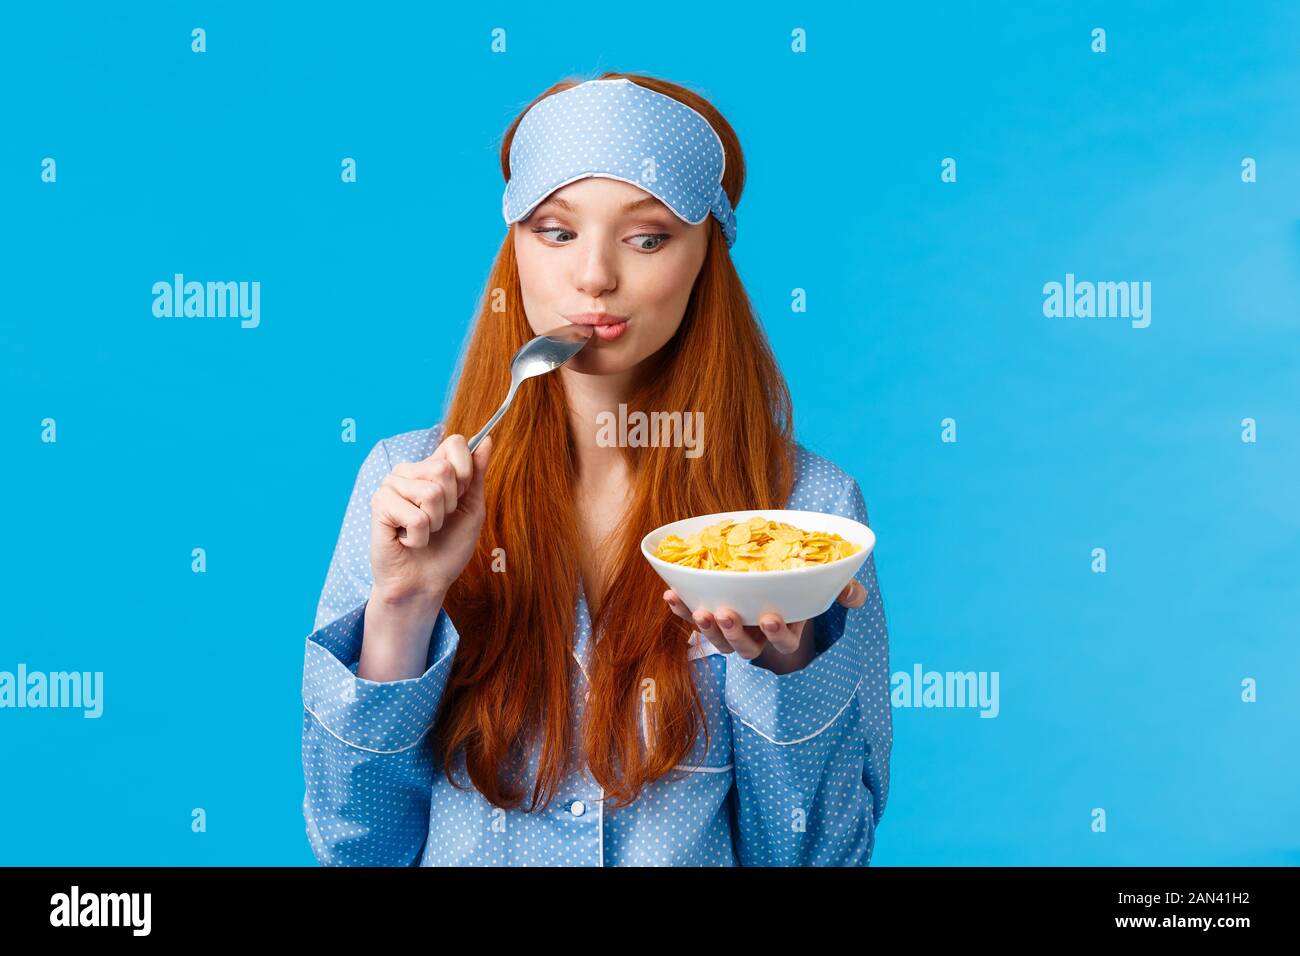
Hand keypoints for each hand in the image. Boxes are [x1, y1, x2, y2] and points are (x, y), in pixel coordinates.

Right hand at [369, 433, 492, 605]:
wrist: (426, 582)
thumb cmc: (448, 548)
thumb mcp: (471, 508)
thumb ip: (476, 475)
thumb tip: (488, 439)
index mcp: (431, 468)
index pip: (454, 443)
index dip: (466, 472)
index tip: (461, 496)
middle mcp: (408, 471)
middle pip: (444, 469)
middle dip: (451, 504)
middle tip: (438, 521)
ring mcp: (391, 486)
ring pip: (431, 493)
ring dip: (435, 523)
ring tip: (423, 531)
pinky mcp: (379, 505)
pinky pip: (415, 517)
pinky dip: (419, 537)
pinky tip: (407, 540)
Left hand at [662, 579, 868, 674]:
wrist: (775, 577)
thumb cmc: (804, 584)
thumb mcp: (826, 585)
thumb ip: (843, 589)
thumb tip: (856, 595)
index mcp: (786, 628)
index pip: (784, 640)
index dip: (777, 634)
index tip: (770, 617)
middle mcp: (758, 636)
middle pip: (746, 646)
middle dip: (735, 633)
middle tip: (726, 615)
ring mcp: (732, 629)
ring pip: (718, 639)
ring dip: (705, 627)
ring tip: (699, 610)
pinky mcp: (710, 616)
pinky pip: (694, 617)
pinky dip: (682, 609)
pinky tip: (671, 594)